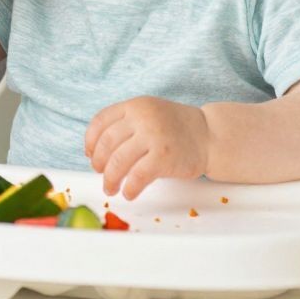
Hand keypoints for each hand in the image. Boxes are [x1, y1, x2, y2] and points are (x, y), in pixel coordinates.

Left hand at [86, 97, 211, 200]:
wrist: (209, 135)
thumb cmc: (176, 129)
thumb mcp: (149, 114)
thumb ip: (126, 125)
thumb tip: (97, 152)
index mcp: (135, 106)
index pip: (100, 121)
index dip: (90, 141)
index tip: (90, 155)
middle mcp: (142, 118)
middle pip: (106, 144)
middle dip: (99, 163)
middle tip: (101, 174)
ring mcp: (153, 136)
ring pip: (118, 161)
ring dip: (110, 179)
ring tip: (111, 188)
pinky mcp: (164, 157)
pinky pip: (137, 176)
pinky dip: (129, 188)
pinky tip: (129, 192)